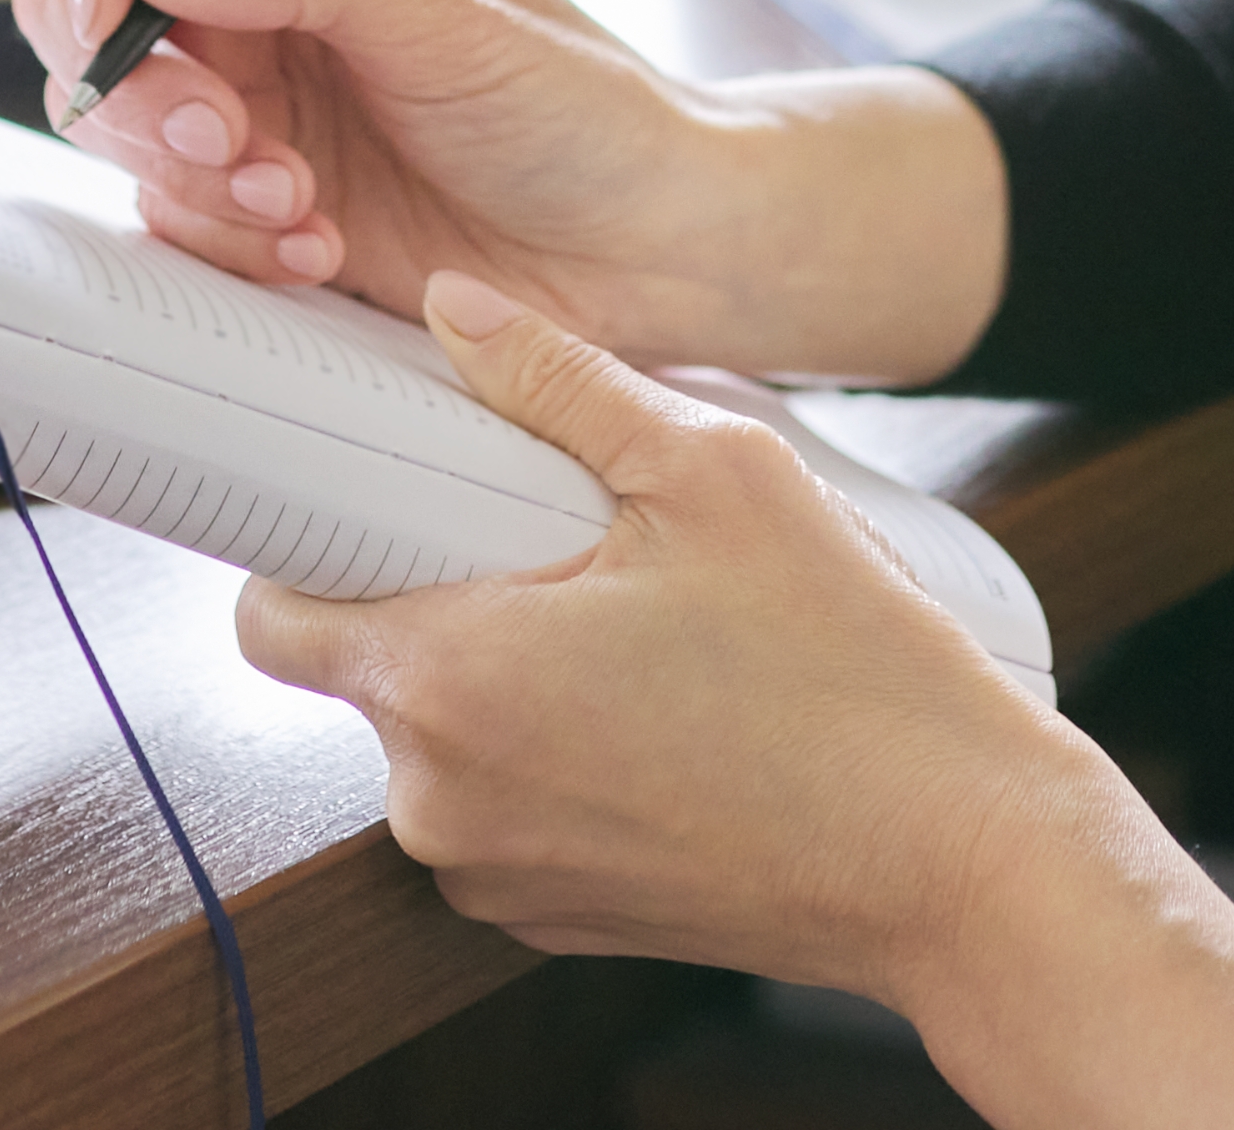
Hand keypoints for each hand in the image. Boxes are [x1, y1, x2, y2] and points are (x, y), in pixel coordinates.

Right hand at [9, 0, 751, 349]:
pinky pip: (167, 209)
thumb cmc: (574, 101)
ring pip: (107, 109)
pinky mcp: (243, 189)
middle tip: (221, 128)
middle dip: (129, 72)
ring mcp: (238, 86)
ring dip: (187, 166)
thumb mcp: (446, 10)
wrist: (637, 247)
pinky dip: (229, 235)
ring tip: (297, 195)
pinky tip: (320, 241)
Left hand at [258, 281, 1233, 1129]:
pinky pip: (505, 810)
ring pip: (437, 744)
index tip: (372, 499)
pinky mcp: (557, 920)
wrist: (962, 863)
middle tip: (555, 544)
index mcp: (453, 683)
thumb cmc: (853, 679)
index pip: (272, 618)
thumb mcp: (717, 476)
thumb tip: (456, 312)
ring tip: (630, 625)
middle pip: (363, 670)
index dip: (308, 545)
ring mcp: (499, 877)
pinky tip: (661, 708)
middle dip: (433, 598)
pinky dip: (552, 756)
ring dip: (497, 681)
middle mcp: (446, 802)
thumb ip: (558, 384)